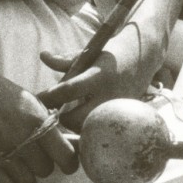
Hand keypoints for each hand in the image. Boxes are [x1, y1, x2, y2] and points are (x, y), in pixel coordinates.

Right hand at [0, 65, 77, 182]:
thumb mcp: (29, 101)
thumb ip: (47, 123)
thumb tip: (68, 147)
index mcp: (37, 120)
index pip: (65, 156)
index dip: (68, 162)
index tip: (66, 163)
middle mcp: (21, 138)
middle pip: (45, 169)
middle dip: (41, 163)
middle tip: (32, 154)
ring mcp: (2, 152)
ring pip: (27, 180)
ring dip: (25, 173)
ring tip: (17, 160)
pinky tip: (9, 173)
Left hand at [37, 28, 162, 126]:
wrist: (144, 56)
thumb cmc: (111, 54)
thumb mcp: (89, 53)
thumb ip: (66, 60)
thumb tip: (43, 56)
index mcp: (100, 74)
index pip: (69, 90)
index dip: (50, 97)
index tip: (38, 98)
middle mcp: (110, 94)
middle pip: (77, 118)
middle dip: (62, 118)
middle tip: (54, 112)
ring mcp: (118, 108)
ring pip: (88, 128)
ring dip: (75, 125)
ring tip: (69, 115)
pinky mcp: (123, 117)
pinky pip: (101, 129)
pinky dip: (89, 127)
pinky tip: (83, 119)